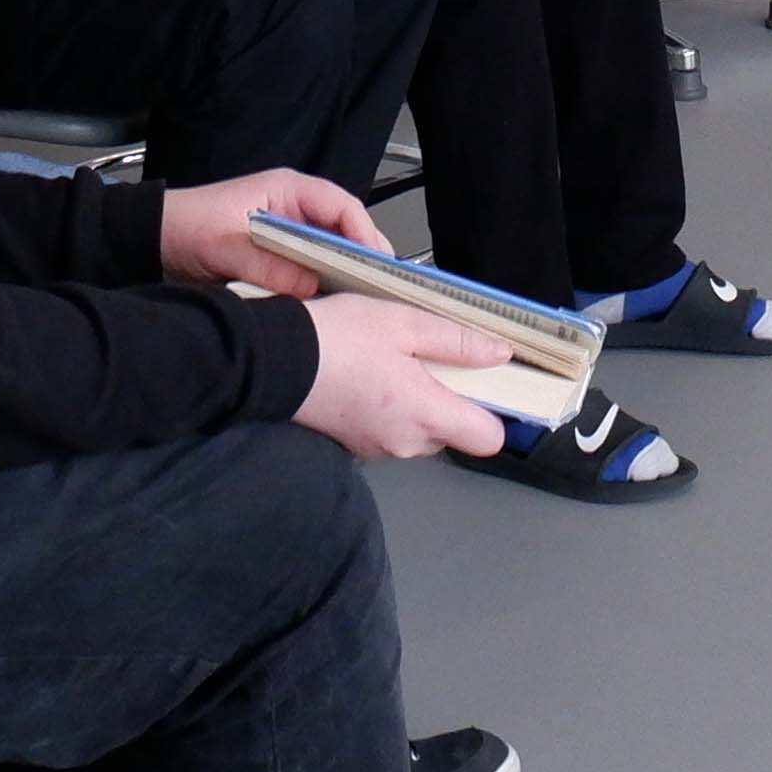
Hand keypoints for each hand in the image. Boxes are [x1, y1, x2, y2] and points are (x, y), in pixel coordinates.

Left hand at [156, 163, 385, 292]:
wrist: (152, 242)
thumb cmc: (185, 228)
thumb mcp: (224, 247)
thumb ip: (266, 266)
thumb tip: (311, 287)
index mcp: (286, 190)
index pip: (341, 205)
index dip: (363, 233)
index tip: (375, 264)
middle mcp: (295, 209)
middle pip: (346, 229)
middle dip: (365, 257)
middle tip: (382, 291)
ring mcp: (291, 233)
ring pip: (334, 251)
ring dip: (349, 275)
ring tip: (366, 304)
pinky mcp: (282, 258)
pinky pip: (314, 269)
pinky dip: (327, 287)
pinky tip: (334, 309)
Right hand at [291, 299, 518, 461]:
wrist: (271, 360)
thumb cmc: (337, 337)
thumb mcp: (404, 323)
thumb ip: (457, 342)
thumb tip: (500, 355)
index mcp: (425, 413)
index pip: (489, 438)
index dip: (495, 411)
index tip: (485, 381)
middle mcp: (405, 442)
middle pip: (454, 432)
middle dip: (451, 399)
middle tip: (431, 359)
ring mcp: (378, 448)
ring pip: (422, 431)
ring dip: (420, 403)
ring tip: (396, 363)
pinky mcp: (356, 444)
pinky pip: (392, 430)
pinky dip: (392, 408)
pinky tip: (373, 376)